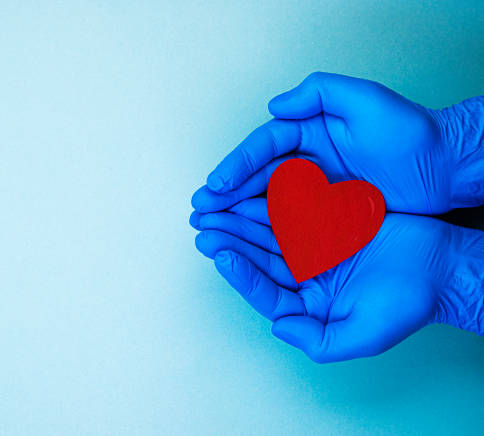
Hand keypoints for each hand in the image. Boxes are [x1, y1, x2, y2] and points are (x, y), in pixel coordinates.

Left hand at [190, 200, 483, 361]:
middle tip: (202, 224)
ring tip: (215, 206)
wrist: (440, 266)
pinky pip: (292, 210)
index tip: (219, 255)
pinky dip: (271, 201)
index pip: (265, 290)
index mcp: (307, 303)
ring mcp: (312, 247)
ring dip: (241, 218)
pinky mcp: (323, 222)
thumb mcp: (362, 334)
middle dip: (230, 240)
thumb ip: (318, 339)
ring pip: (269, 231)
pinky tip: (249, 191)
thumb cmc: (406, 304)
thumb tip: (279, 327)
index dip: (241, 274)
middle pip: (259, 257)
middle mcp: (304, 275)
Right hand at [192, 73, 483, 214]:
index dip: (237, 164)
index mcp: (309, 132)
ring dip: (237, 214)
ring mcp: (315, 188)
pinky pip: (289, 221)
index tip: (216, 183)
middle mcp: (307, 160)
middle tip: (200, 209)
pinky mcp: (327, 213)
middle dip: (226, 194)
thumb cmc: (410, 134)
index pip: (264, 147)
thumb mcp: (367, 100)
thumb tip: (275, 106)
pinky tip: (243, 239)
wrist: (443, 168)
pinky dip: (264, 230)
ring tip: (209, 226)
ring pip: (267, 201)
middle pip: (257, 176)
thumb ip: (319, 93)